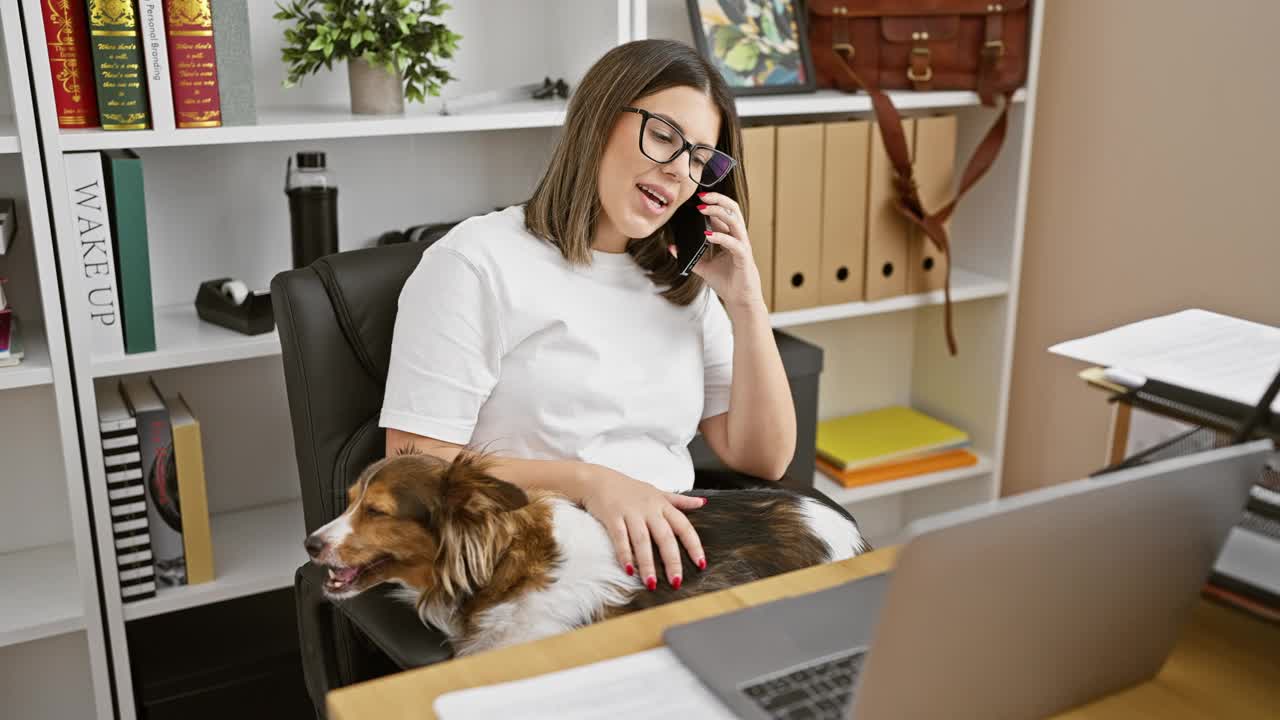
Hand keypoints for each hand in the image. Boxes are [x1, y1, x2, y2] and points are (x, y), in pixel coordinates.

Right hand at [578, 464, 706, 589]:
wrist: (598, 479)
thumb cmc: (629, 489)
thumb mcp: (657, 492)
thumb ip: (679, 500)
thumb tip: (702, 503)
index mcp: (662, 504)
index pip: (683, 526)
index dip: (694, 545)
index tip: (701, 564)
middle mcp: (649, 509)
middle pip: (665, 537)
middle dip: (671, 561)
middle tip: (676, 582)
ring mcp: (630, 512)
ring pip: (642, 540)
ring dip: (647, 563)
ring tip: (651, 583)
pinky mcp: (612, 516)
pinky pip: (619, 537)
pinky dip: (624, 554)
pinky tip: (628, 570)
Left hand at [671, 191, 764, 310]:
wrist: (739, 301)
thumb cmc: (726, 282)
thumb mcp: (703, 267)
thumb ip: (690, 256)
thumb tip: (672, 247)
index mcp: (730, 236)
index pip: (724, 212)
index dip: (711, 203)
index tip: (695, 199)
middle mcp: (738, 238)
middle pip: (733, 210)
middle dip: (717, 199)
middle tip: (700, 197)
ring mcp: (742, 246)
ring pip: (735, 221)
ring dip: (718, 212)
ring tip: (702, 209)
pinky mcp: (744, 257)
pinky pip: (734, 243)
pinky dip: (720, 237)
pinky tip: (707, 235)